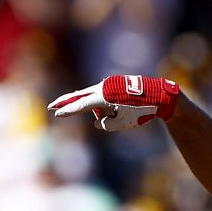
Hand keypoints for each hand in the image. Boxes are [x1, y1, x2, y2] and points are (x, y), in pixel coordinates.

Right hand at [50, 75, 180, 130]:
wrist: (160, 95)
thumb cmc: (142, 110)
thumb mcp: (123, 123)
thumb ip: (106, 125)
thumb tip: (98, 122)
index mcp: (104, 96)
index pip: (81, 104)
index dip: (67, 110)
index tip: (55, 113)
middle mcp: (104, 88)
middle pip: (80, 96)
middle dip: (66, 102)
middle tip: (51, 107)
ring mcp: (109, 85)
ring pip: (98, 103)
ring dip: (106, 113)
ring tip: (126, 114)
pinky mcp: (114, 87)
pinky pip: (107, 101)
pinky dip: (110, 109)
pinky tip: (124, 110)